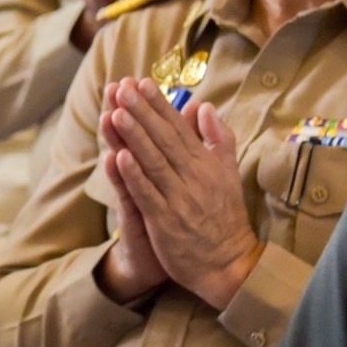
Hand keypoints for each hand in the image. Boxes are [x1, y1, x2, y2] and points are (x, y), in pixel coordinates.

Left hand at [99, 78, 261, 309]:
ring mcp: (179, 198)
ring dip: (134, 137)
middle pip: (164, 139)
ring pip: (154, 162)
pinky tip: (118, 157)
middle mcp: (194, 177)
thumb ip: (218, 139)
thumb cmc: (224, 218)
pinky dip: (133, 175)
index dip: (160, 105)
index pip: (180, 128)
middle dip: (143, 112)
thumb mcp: (229, 174)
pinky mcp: (166, 221)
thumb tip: (205, 106)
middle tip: (123, 88)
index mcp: (207, 164)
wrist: (229, 264)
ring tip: (117, 112)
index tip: (143, 82)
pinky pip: (147, 194)